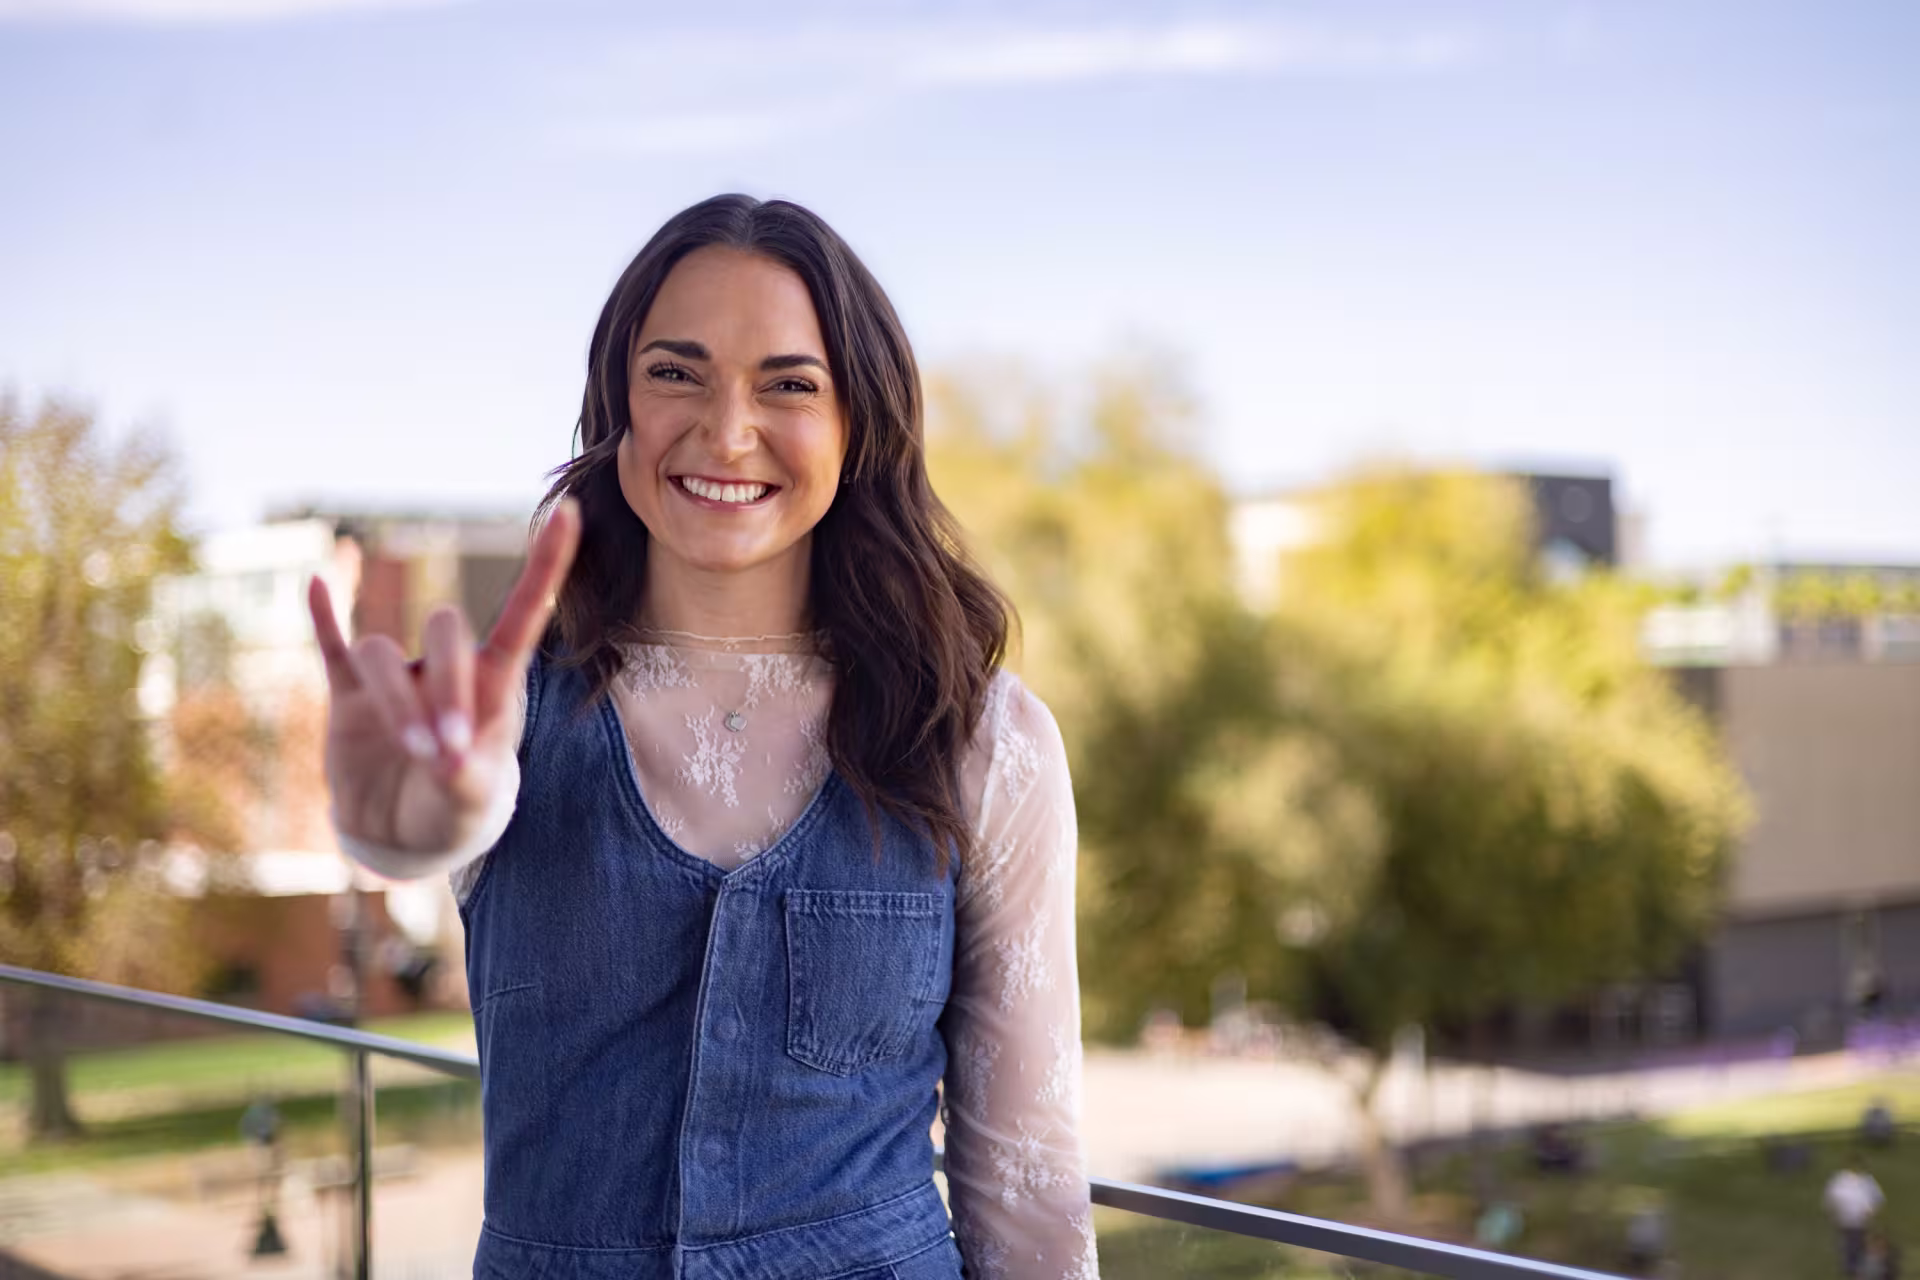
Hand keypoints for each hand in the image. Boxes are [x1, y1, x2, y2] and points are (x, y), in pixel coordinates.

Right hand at [308, 499, 580, 853]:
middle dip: (448, 685)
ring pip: (383, 652)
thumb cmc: (454, 808)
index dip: (545, 563)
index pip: (524, 612)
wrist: (404, 833)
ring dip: (399, 698)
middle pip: (446, 628)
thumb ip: (466, 781)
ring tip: (416, 749)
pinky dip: (325, 617)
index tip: (570, 512)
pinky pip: (335, 646)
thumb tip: (449, 761)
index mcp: (493, 682)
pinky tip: (319, 583)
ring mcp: (395, 677)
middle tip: (452, 750)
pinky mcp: (349, 694)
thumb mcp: (472, 803)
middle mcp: (444, 667)